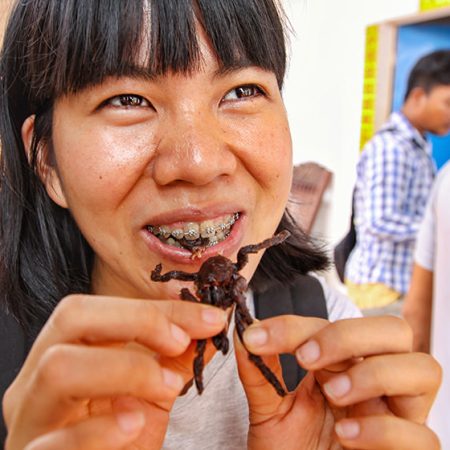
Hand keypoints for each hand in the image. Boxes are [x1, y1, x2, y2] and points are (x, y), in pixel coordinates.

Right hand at [3, 294, 226, 449]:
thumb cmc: (120, 438)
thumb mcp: (153, 392)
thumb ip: (177, 357)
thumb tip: (210, 322)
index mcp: (65, 352)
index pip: (102, 307)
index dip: (157, 308)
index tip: (207, 318)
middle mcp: (38, 378)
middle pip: (71, 318)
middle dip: (137, 321)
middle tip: (180, 343)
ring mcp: (31, 420)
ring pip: (59, 368)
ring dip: (125, 368)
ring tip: (168, 387)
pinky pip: (55, 440)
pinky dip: (100, 428)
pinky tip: (133, 424)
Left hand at [237, 315, 441, 448]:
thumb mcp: (269, 410)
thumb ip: (260, 373)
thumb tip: (244, 333)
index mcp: (346, 364)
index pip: (334, 325)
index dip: (296, 326)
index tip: (258, 338)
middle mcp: (378, 382)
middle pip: (395, 331)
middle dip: (349, 336)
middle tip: (307, 358)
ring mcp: (399, 416)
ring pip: (423, 369)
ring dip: (374, 373)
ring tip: (333, 393)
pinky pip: (423, 435)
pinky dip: (383, 429)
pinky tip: (345, 435)